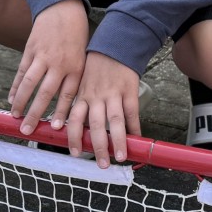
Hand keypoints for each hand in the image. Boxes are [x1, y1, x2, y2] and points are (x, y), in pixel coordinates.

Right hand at [10, 0, 88, 134]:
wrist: (63, 8)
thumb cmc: (76, 36)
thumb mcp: (82, 57)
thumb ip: (74, 78)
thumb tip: (69, 103)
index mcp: (75, 67)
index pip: (67, 95)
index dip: (61, 113)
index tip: (56, 129)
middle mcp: (59, 63)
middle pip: (45, 94)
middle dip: (36, 114)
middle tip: (28, 130)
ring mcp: (43, 56)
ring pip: (29, 84)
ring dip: (21, 102)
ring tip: (15, 117)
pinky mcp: (30, 50)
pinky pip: (21, 72)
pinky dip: (15, 86)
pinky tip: (11, 99)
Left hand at [66, 51, 141, 167]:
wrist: (114, 46)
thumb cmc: (96, 68)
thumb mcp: (82, 83)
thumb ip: (81, 103)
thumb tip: (77, 128)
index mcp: (82, 96)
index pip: (75, 120)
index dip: (74, 137)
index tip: (75, 153)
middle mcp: (96, 97)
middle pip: (96, 125)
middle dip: (98, 146)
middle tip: (102, 164)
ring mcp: (113, 94)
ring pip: (115, 121)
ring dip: (118, 141)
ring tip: (121, 157)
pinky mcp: (129, 91)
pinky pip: (132, 112)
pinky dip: (135, 127)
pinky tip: (137, 139)